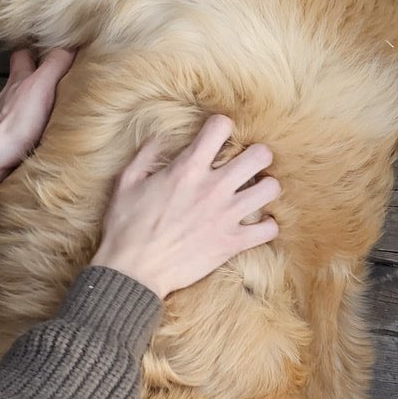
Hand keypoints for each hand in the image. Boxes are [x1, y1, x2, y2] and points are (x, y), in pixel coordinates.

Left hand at [0, 47, 74, 191]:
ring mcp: (9, 117)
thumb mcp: (40, 86)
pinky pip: (25, 127)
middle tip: (61, 73)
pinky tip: (48, 130)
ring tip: (62, 102)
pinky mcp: (11, 139)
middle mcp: (12, 95)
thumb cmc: (14, 123)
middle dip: (39, 73)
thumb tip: (73, 44)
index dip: (37, 47)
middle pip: (25, 77)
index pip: (25, 53)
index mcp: (20, 79)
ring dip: (39, 101)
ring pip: (24, 102)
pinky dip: (35, 126)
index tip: (54, 44)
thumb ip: (55, 65)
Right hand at [92, 115, 280, 298]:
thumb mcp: (126, 181)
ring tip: (255, 192)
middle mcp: (213, 188)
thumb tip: (160, 136)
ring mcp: (226, 216)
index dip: (221, 127)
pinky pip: (270, 229)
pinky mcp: (233, 243)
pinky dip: (267, 226)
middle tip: (248, 164)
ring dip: (265, 188)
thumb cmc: (126, 227)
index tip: (218, 137)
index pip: (221, 127)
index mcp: (187, 169)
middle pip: (260, 155)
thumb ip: (146, 154)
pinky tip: (257, 224)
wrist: (133, 271)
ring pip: (271, 189)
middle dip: (256, 155)